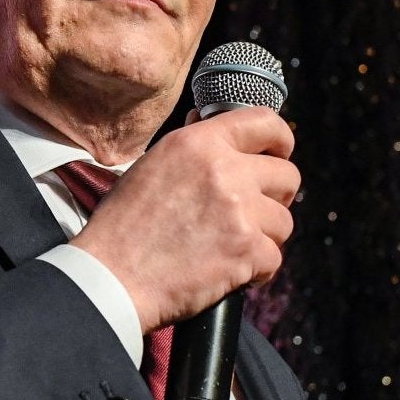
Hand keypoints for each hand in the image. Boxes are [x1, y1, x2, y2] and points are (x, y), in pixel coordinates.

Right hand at [70, 107, 299, 331]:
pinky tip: (231, 271)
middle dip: (276, 196)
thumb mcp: (150, 166)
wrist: (112, 278)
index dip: (280, 140)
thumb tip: (206, 121)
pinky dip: (257, 270)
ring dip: (265, 237)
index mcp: (199, 143)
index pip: (266, 122)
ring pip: (284, 221)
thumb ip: (189, 145)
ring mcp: (240, 211)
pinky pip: (274, 257)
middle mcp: (224, 170)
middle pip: (287, 175)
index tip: (278, 154)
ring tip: (232, 246)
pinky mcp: (247, 251)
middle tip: (254, 212)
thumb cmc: (123, 226)